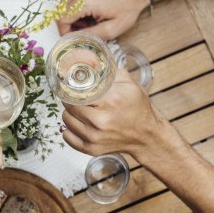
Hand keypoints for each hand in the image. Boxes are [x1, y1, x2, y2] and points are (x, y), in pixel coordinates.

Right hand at [57, 0, 148, 39]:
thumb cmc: (128, 8)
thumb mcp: (112, 29)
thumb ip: (90, 35)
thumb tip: (74, 40)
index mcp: (84, 2)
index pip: (61, 19)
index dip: (64, 32)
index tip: (73, 38)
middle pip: (59, 12)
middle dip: (67, 26)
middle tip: (82, 32)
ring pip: (63, 6)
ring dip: (70, 18)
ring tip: (86, 24)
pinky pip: (70, 0)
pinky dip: (74, 10)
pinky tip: (87, 16)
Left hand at [61, 69, 178, 161]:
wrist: (147, 136)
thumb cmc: (139, 110)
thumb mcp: (129, 84)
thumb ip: (109, 74)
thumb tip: (91, 63)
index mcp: (109, 101)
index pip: (76, 93)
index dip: (72, 89)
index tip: (71, 87)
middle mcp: (99, 121)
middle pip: (68, 107)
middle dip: (71, 100)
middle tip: (76, 98)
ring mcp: (94, 137)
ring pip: (66, 121)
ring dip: (70, 114)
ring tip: (80, 110)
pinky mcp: (91, 149)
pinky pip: (67, 138)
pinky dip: (70, 130)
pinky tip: (78, 124)